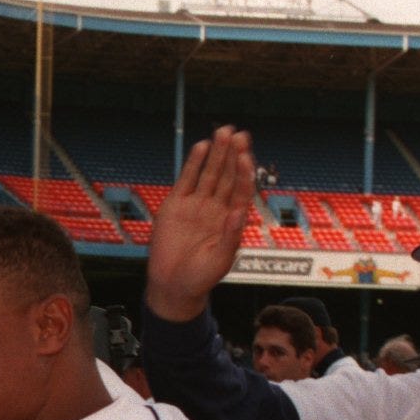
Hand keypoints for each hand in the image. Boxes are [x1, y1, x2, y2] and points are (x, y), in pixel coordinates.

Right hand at [145, 126, 254, 320]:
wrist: (172, 287)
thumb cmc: (200, 278)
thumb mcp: (219, 260)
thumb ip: (229, 236)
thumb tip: (238, 211)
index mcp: (231, 221)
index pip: (241, 190)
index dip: (245, 173)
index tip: (247, 156)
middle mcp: (216, 209)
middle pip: (227, 176)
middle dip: (234, 155)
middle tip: (239, 134)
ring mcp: (196, 205)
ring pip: (209, 173)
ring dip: (217, 153)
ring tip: (224, 132)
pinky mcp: (175, 205)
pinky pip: (186, 179)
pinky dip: (194, 163)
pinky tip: (202, 147)